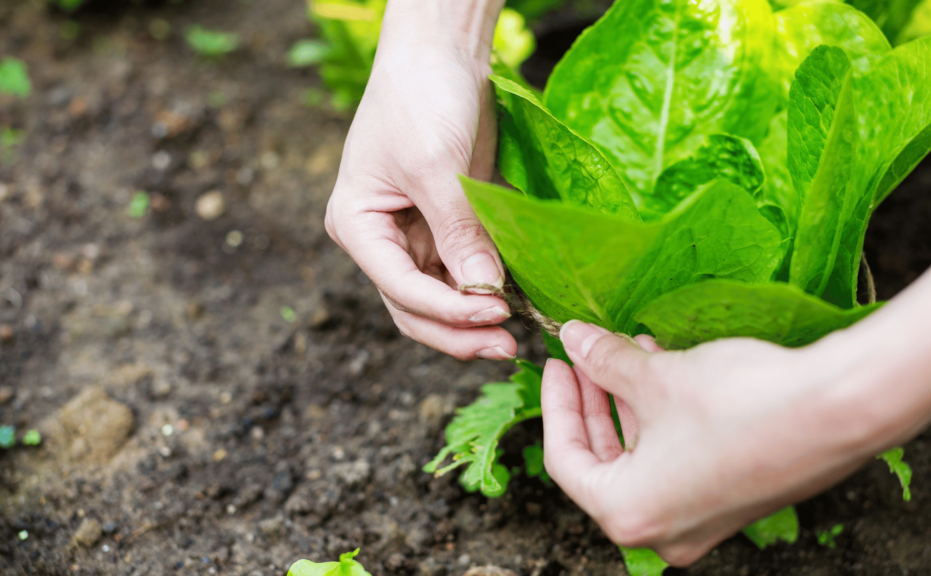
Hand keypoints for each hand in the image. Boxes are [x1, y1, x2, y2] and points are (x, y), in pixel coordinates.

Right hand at [325, 2, 515, 360]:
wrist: (441, 53)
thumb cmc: (421, 98)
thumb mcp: (436, 167)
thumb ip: (458, 232)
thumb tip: (486, 291)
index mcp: (359, 226)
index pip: (400, 288)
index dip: (447, 310)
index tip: (495, 314)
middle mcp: (382, 240)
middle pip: (414, 308)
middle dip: (457, 331)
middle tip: (506, 348)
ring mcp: (415, 236)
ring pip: (440, 299)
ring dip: (473, 320)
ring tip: (514, 335)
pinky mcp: (449, 226)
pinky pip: (465, 272)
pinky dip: (487, 290)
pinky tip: (517, 302)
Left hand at [541, 244, 930, 564]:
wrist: (840, 410)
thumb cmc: (742, 402)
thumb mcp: (658, 377)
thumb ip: (605, 361)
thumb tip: (573, 338)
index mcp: (629, 513)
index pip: (566, 460)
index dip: (556, 405)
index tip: (557, 363)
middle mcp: (662, 531)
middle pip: (603, 462)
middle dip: (593, 402)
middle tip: (585, 356)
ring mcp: (700, 521)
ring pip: (642, 460)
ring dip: (629, 406)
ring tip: (626, 352)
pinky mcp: (731, 501)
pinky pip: (676, 462)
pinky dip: (662, 421)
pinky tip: (664, 372)